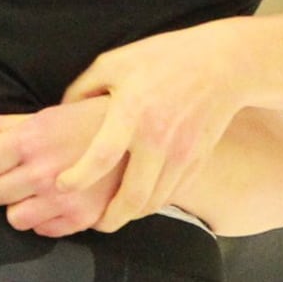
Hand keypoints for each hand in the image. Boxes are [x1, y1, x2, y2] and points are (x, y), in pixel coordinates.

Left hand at [0, 98, 124, 234]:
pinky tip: (56, 200)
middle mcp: (43, 172)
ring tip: (37, 189)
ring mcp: (62, 199)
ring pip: (13, 218)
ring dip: (20, 204)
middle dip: (2, 182)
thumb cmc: (87, 121)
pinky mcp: (80, 219)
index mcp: (31, 139)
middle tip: (22, 172)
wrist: (137, 138)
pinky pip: (41, 231)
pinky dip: (44, 219)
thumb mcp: (41, 113)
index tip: (3, 157)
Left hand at [60, 23, 246, 231]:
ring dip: (132, 213)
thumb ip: (83, 89)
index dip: (77, 177)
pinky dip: (155, 201)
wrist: (222, 64)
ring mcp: (181, 153)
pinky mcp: (197, 159)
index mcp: (131, 113)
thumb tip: (60, 113)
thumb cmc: (162, 58)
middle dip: (109, 218)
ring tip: (115, 214)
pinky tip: (142, 199)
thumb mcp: (114, 63)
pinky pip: (173, 192)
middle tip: (95, 223)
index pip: (99, 157)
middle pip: (132, 196)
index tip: (61, 185)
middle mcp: (157, 138)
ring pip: (154, 201)